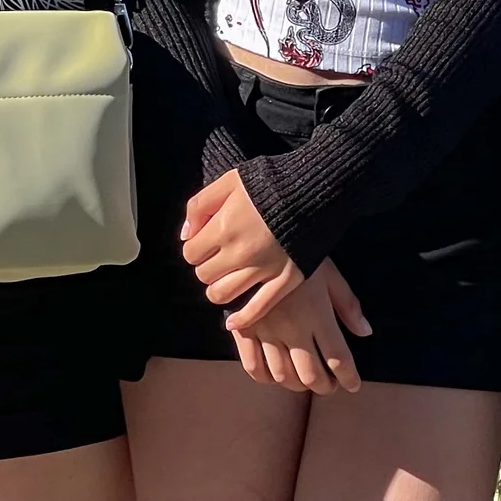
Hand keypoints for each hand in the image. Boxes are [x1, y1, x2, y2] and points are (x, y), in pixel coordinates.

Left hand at [183, 167, 304, 323]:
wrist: (314, 187)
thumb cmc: (269, 182)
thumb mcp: (230, 180)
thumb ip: (200, 205)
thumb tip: (186, 235)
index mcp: (224, 227)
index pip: (191, 253)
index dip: (195, 248)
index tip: (205, 243)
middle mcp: (240, 252)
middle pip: (205, 275)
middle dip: (207, 267)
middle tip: (218, 258)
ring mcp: (264, 269)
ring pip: (223, 295)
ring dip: (218, 290)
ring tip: (225, 280)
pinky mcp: (285, 280)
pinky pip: (257, 309)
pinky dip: (241, 318)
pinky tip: (232, 321)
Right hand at [231, 260, 371, 395]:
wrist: (259, 235)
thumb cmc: (299, 253)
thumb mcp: (330, 274)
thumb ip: (348, 305)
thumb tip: (365, 332)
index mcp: (317, 315)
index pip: (338, 359)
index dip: (348, 378)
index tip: (353, 385)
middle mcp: (292, 329)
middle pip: (311, 375)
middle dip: (325, 386)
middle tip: (331, 384)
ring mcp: (266, 331)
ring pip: (283, 375)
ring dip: (298, 385)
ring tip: (306, 380)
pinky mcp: (244, 329)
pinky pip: (253, 366)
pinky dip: (267, 378)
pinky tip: (276, 373)